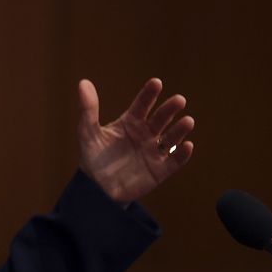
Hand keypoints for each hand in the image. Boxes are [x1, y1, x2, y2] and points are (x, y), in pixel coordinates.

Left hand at [77, 78, 194, 204]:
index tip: (156, 82)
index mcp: (130, 122)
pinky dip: (182, 154)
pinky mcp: (159, 171)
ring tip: (188, 121)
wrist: (97, 189)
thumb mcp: (87, 132)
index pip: (142, 105)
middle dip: (169, 109)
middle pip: (160, 119)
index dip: (149, 94)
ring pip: (170, 138)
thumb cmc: (93, 157)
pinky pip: (173, 161)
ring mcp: (153, 152)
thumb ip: (88, 109)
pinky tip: (188, 146)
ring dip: (180, 130)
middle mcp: (145, 134)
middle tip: (179, 100)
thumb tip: (83, 82)